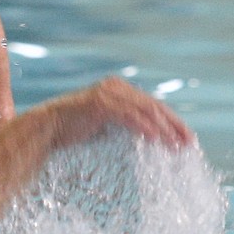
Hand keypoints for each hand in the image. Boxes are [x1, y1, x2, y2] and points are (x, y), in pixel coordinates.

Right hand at [49, 77, 194, 150]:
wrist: (44, 129)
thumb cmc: (72, 132)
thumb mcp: (105, 127)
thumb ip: (124, 126)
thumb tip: (148, 139)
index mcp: (119, 91)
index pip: (153, 105)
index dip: (172, 122)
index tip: (187, 139)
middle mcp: (116, 87)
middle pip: (154, 105)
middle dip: (174, 125)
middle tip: (189, 143)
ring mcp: (108, 93)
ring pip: (144, 110)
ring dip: (163, 129)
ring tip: (175, 145)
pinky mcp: (100, 102)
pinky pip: (129, 115)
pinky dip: (144, 127)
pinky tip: (155, 139)